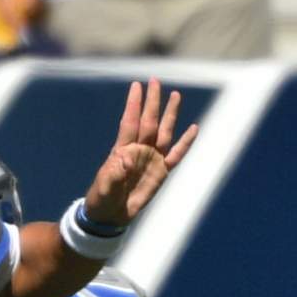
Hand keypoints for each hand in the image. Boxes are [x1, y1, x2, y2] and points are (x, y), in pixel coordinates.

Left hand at [81, 78, 197, 227]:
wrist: (110, 215)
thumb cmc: (102, 198)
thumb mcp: (105, 186)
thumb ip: (116, 172)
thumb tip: (128, 158)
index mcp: (122, 150)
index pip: (130, 122)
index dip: (133, 105)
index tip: (136, 86)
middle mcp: (139, 150)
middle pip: (149, 121)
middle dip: (152, 102)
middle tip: (155, 81)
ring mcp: (152, 159)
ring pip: (164, 132)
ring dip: (170, 114)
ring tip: (176, 95)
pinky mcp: (162, 172)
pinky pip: (177, 154)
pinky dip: (186, 143)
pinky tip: (194, 129)